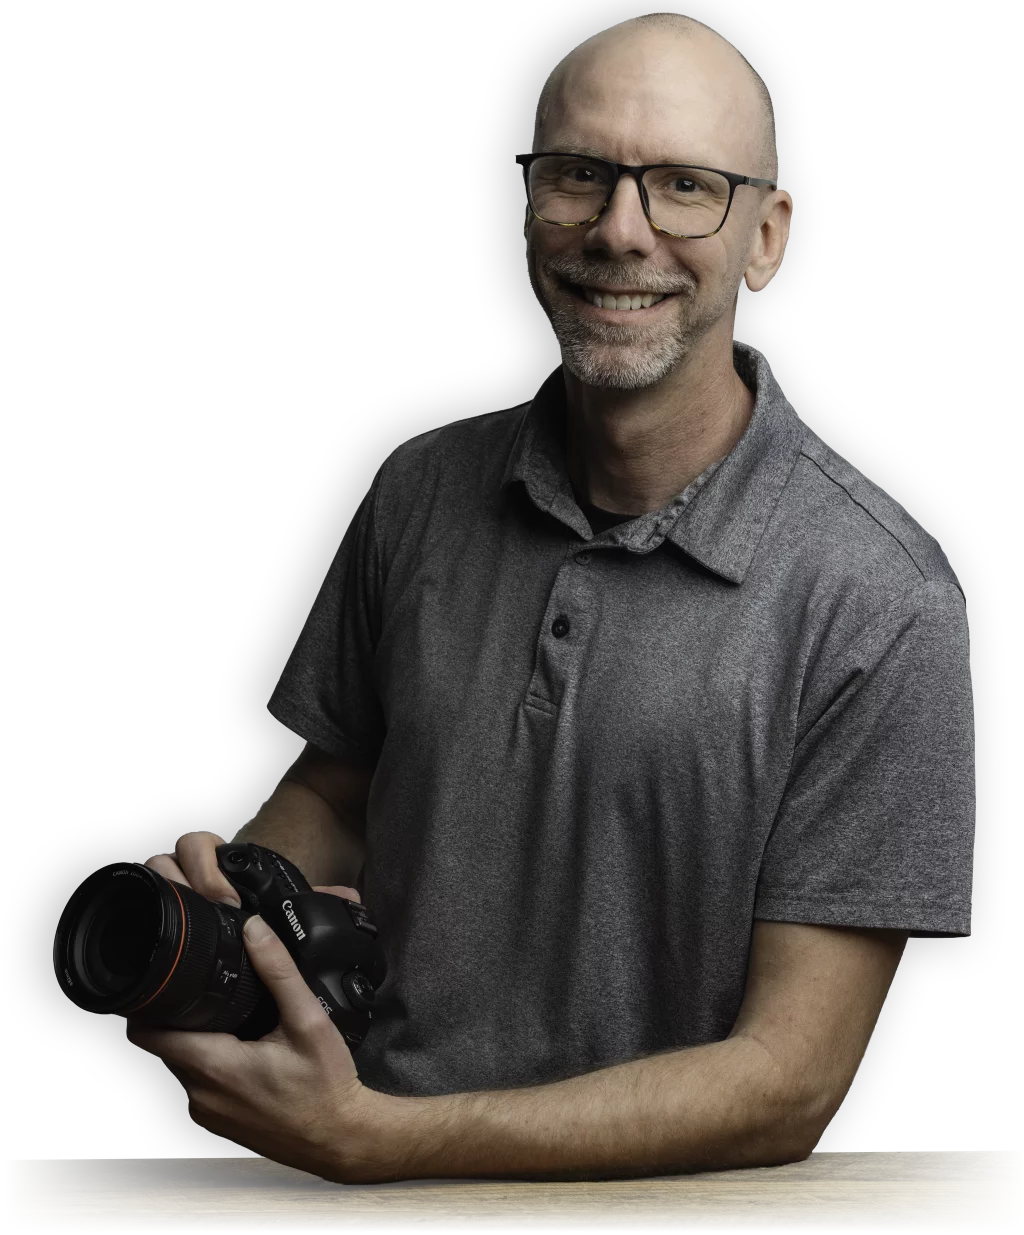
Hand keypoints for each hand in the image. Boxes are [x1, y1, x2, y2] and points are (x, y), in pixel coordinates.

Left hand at [127, 864, 375, 1181]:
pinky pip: (197, 1082)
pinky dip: (210, 1060)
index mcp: (214, 1066)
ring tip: (229, 1012)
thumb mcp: (308, 1021)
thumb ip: (278, 971)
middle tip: (206, 985)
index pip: (147, 1033)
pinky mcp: (216, 1121)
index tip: (162, 978)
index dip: (146, 1003)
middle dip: (178, 1014)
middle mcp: (200, 1093)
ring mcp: (206, 1111)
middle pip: (164, 1043)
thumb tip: (254, 928)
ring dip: (196, 1037)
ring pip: (181, 1062)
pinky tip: (243, 1046)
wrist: (340, 1139)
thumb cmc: (326, 1086)